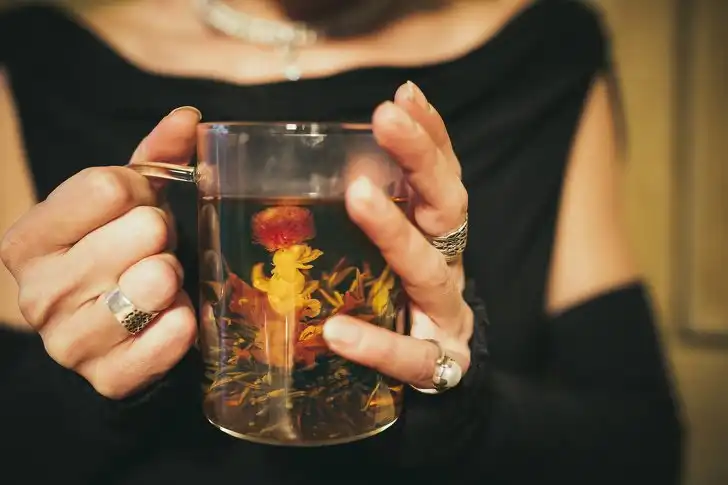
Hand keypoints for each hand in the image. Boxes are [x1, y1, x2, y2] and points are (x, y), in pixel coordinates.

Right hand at [0, 107, 201, 398]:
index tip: (137, 209)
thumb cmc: (120, 255)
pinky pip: (169, 338)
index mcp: (28, 239)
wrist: (116, 336)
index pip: (108, 186)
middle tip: (154, 251)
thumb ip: (154, 159)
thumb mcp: (128, 204)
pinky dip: (186, 322)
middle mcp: (38, 292)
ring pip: (155, 283)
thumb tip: (188, 116)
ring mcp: (69, 342)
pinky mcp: (108, 378)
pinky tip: (178, 316)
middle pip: (141, 232)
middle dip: (162, 236)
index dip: (140, 193)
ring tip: (162, 282)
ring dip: (174, 277)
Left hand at [323, 82, 472, 390]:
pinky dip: (376, 344)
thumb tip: (301, 168)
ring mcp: (446, 316)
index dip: (430, 136)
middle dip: (421, 159)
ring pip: (429, 271)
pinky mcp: (438, 367)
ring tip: (357, 197)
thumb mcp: (386, 254)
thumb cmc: (397, 303)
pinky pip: (409, 358)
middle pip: (448, 207)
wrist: (436, 378)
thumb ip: (362, 218)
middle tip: (387, 117)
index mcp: (436, 237)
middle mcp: (448, 265)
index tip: (404, 95)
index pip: (440, 177)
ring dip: (394, 232)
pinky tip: (337, 331)